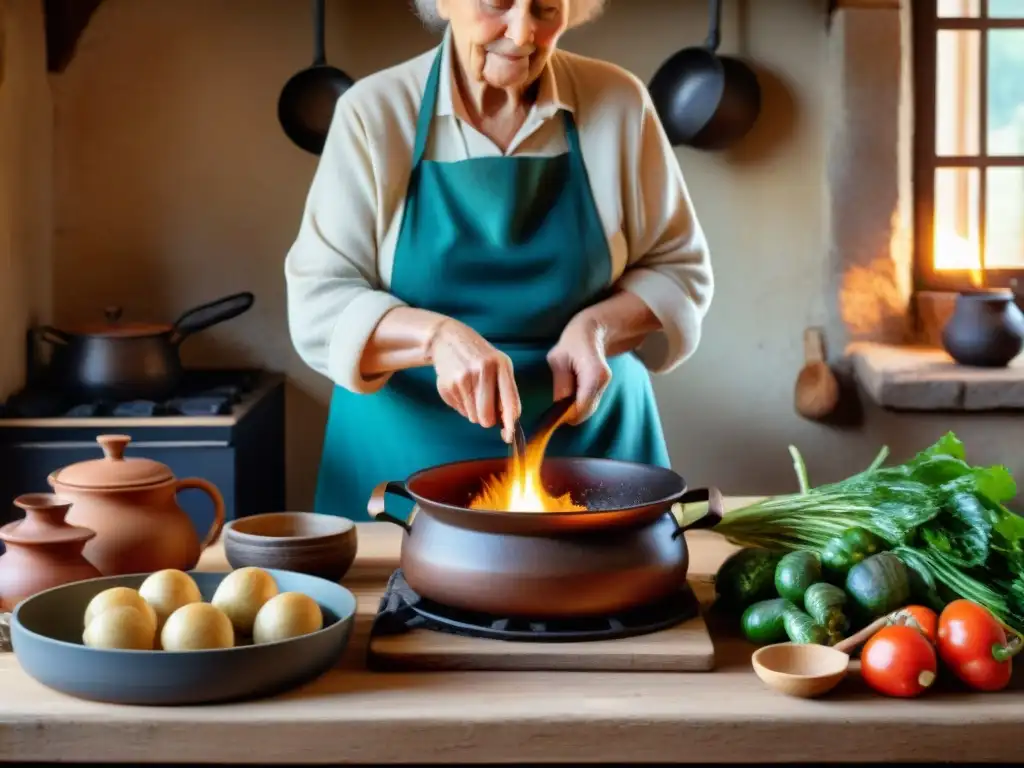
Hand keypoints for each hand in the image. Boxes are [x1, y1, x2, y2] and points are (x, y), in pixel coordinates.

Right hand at [428, 318, 520, 441]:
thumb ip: (507, 392)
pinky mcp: (446, 385)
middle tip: (485, 406)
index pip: (509, 401)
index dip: (509, 424)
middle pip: (487, 418)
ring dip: (474, 410)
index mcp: (500, 364)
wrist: (449, 339)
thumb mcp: (500, 365)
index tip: (509, 436)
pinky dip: (462, 404)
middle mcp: (482, 371)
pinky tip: (461, 387)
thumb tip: (507, 424)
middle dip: (487, 419)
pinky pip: (459, 411)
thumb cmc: (481, 357)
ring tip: (472, 390)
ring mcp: (462, 378)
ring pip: (473, 417)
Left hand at [546, 312, 611, 424]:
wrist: (594, 330)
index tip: (552, 412)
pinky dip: (578, 403)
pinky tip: (571, 389)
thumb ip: (561, 385)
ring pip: (587, 409)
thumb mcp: (558, 359)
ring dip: (573, 407)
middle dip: (569, 412)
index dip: (565, 415)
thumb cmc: (573, 341)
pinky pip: (589, 403)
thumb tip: (560, 409)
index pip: (581, 408)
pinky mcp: (603, 388)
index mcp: (593, 374)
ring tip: (564, 390)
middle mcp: (603, 382)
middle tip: (556, 400)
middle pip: (585, 412)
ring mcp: (605, 385)